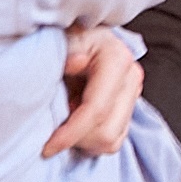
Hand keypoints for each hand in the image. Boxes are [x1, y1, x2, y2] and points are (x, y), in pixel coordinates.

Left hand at [41, 27, 146, 159]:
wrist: (76, 36)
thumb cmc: (66, 37)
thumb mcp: (62, 39)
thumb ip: (67, 49)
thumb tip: (76, 62)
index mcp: (117, 59)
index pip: (96, 110)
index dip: (70, 133)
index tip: (47, 146)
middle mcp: (132, 78)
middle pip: (106, 132)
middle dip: (76, 138)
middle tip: (53, 126)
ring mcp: (133, 95)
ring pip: (111, 142)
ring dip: (83, 140)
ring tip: (66, 118)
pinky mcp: (129, 108)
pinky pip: (113, 141)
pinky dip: (91, 140)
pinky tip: (76, 121)